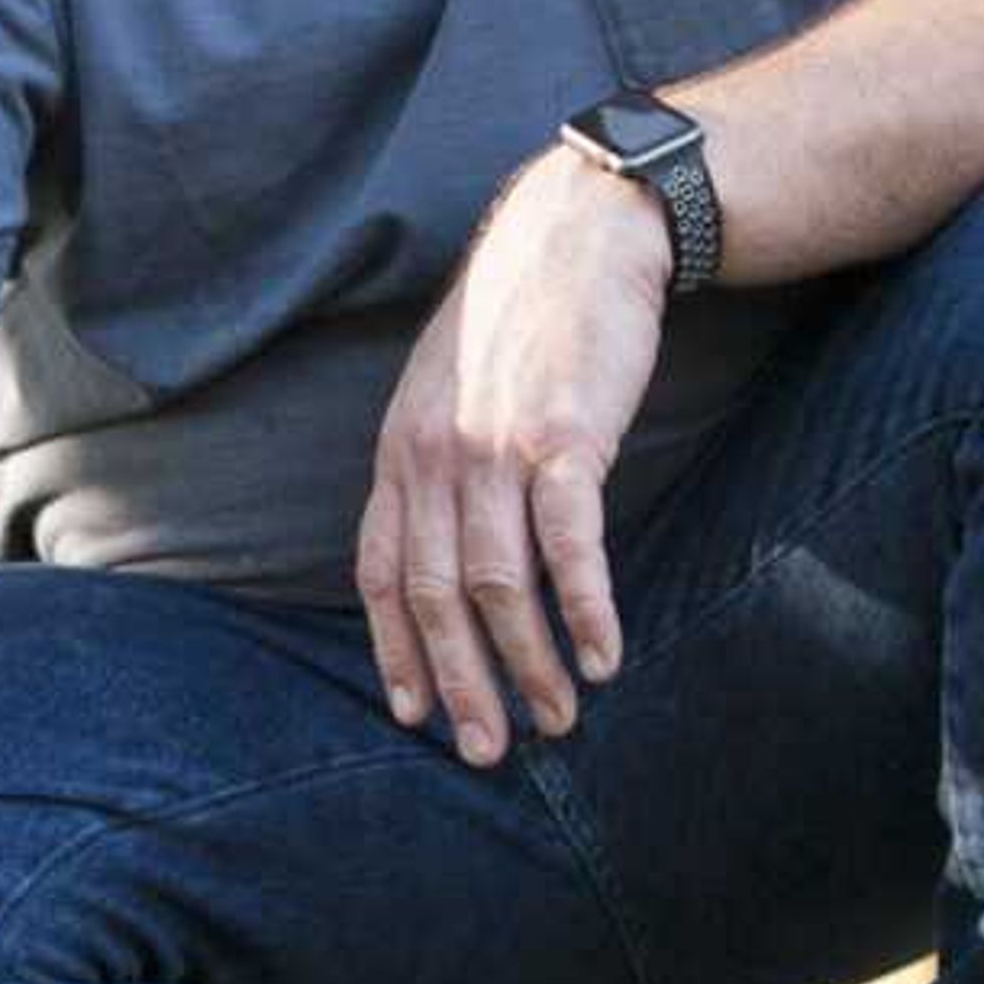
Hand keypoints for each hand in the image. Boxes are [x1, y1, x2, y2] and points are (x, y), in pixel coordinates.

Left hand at [358, 145, 671, 764]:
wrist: (581, 233)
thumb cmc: (525, 316)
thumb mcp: (449, 385)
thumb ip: (437, 460)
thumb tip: (443, 536)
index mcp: (401, 449)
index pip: (380, 573)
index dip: (395, 652)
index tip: (415, 715)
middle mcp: (435, 455)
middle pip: (433, 596)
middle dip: (460, 685)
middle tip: (489, 750)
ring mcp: (497, 446)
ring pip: (497, 585)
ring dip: (527, 664)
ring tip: (560, 720)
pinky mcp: (566, 437)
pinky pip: (569, 544)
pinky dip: (584, 610)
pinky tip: (603, 656)